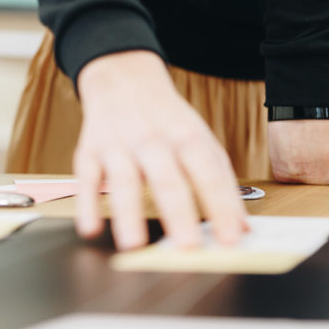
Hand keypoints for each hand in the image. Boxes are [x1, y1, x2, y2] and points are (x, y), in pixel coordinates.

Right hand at [75, 51, 247, 250]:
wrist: (125, 80)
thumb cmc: (170, 120)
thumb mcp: (202, 141)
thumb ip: (222, 183)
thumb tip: (242, 227)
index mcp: (188, 137)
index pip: (209, 174)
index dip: (221, 206)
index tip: (230, 240)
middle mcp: (154, 140)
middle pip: (168, 179)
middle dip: (179, 214)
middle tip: (188, 248)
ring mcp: (120, 145)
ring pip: (124, 180)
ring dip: (128, 214)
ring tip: (134, 246)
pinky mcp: (90, 151)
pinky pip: (87, 179)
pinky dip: (87, 203)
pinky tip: (91, 229)